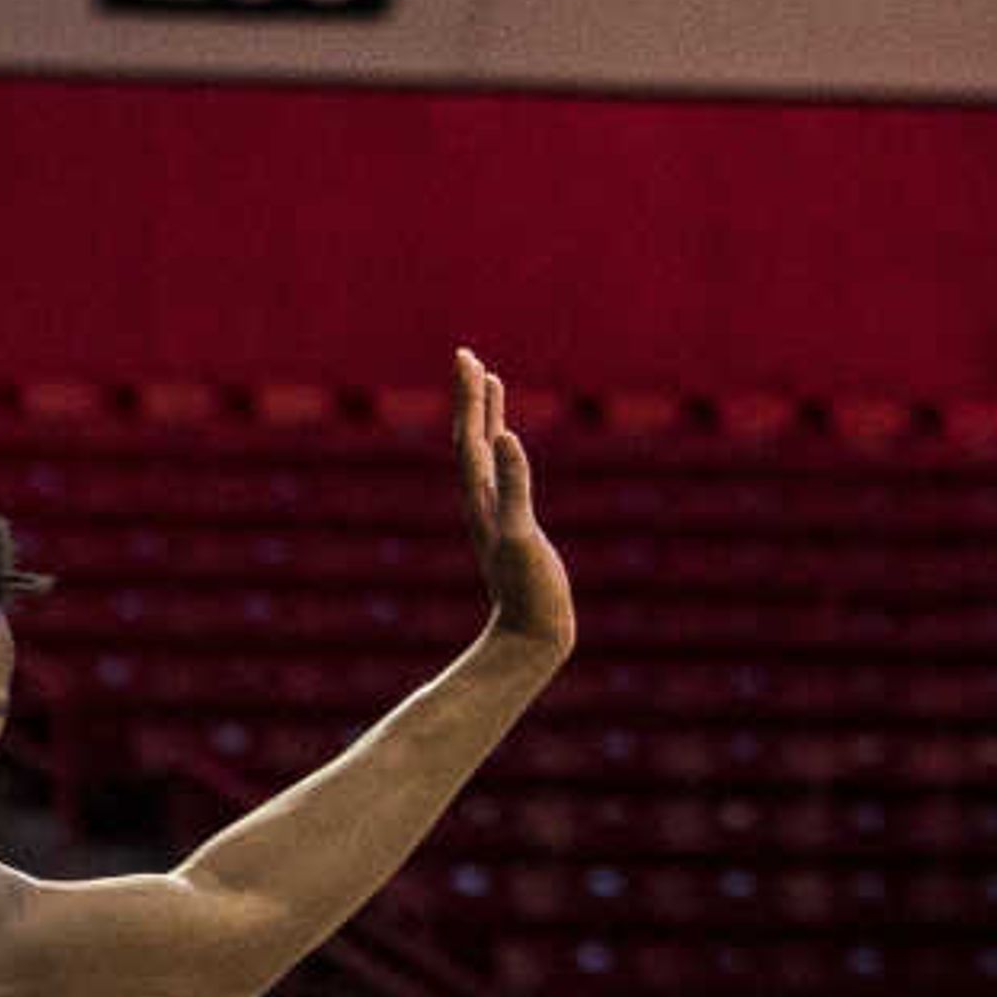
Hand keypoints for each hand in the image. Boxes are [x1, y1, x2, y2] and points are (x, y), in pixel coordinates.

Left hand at [450, 349, 572, 670]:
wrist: (528, 638)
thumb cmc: (527, 593)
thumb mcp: (521, 535)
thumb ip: (513, 487)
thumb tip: (505, 437)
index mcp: (482, 500)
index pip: (471, 438)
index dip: (470, 398)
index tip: (468, 358)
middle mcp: (483, 503)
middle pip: (472, 439)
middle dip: (471, 398)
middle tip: (468, 357)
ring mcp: (497, 515)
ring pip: (486, 456)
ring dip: (487, 418)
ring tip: (489, 384)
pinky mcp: (513, 528)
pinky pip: (505, 478)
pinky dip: (506, 451)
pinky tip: (509, 441)